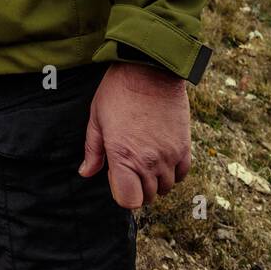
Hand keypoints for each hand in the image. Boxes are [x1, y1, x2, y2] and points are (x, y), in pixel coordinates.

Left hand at [78, 62, 190, 208]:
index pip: (129, 200)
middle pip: (148, 197)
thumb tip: (86, 172)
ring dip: (155, 179)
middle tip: (131, 164)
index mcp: (123, 156)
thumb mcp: (97, 118)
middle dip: (138, 187)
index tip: (117, 175)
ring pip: (166, 187)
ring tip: (146, 157)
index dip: (121, 192)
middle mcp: (149, 161)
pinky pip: (182, 174)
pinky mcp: (184, 146)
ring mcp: (169, 155)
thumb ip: (93, 150)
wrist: (149, 69)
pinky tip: (162, 156)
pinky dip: (173, 171)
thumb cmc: (118, 91)